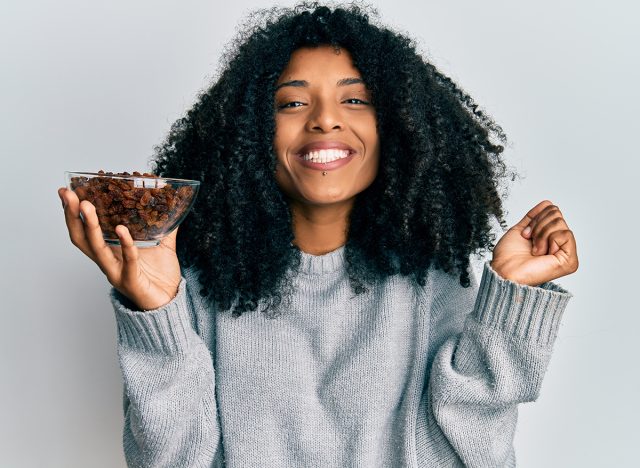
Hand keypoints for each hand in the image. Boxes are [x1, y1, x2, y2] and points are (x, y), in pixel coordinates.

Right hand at [58, 187, 181, 309]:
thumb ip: (164, 225)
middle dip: (73, 215)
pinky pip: (127, 261)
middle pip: (81, 238)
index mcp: (110, 250)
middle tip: (69, 195)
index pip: (84, 230)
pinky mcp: (130, 281)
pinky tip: (123, 230)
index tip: (67, 191)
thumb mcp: (162, 244)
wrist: (168, 301)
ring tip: (88, 206)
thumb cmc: (159, 274)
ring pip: (96, 249)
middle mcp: (107, 261)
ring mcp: (116, 272)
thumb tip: (170, 202)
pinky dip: (125, 245)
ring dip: (90, 227)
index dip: (73, 213)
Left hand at [490, 200, 578, 285]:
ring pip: (559, 222)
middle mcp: (561, 246)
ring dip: (540, 234)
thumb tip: (548, 203)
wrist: (504, 270)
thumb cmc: (508, 256)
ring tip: (534, 249)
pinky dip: (548, 239)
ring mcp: (567, 254)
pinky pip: (565, 234)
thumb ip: (535, 217)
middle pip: (557, 214)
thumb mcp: (522, 229)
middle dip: (538, 225)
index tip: (525, 234)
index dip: (536, 218)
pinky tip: (541, 252)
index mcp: (551, 239)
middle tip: (530, 241)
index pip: (553, 211)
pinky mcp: (570, 261)